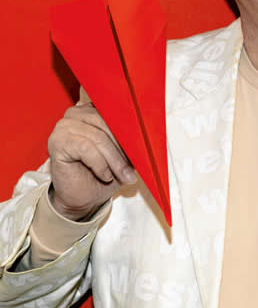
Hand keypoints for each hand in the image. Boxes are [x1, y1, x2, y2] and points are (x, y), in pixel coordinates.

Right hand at [48, 102, 136, 221]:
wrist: (82, 197)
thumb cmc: (102, 173)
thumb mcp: (124, 153)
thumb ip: (132, 138)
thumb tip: (150, 133)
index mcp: (94, 110)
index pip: (118, 111)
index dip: (133, 129)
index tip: (145, 147)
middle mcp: (77, 113)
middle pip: (109, 124)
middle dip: (124, 149)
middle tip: (132, 169)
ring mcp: (65, 126)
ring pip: (99, 138)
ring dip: (115, 160)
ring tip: (122, 175)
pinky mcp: (58, 141)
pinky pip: (87, 148)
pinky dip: (100, 164)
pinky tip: (105, 175)